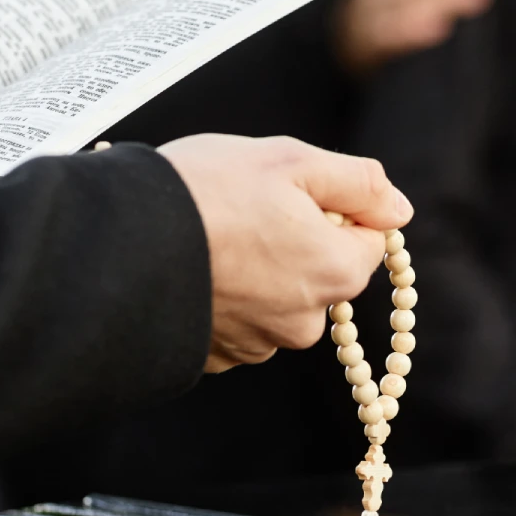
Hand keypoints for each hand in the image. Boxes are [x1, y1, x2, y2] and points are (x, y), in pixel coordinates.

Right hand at [157, 135, 412, 372]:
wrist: (117, 242)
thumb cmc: (205, 192)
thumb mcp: (291, 160)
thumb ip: (358, 182)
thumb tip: (398, 207)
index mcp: (336, 273)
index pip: (369, 241)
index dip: (336, 209)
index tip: (292, 192)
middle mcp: (305, 321)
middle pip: (322, 273)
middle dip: (296, 241)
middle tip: (244, 209)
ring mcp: (258, 344)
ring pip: (278, 297)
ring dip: (258, 270)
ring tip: (211, 236)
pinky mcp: (215, 356)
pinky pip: (236, 320)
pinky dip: (223, 295)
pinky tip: (194, 266)